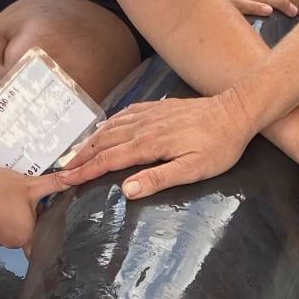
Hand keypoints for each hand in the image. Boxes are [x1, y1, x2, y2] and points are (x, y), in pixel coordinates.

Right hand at [0, 162, 64, 249]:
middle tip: (26, 198)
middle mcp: (11, 243)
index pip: (43, 237)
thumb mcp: (30, 183)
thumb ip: (55, 183)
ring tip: (9, 197)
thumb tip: (75, 178)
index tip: (42, 211)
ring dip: (14, 217)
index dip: (44, 224)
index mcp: (26, 236)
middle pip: (28, 232)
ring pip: (12, 230)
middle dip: (30, 217)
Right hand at [58, 89, 251, 198]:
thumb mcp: (194, 169)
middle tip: (62, 171)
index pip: (108, 160)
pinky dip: (108, 123)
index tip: (66, 180)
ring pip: (111, 128)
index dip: (85, 171)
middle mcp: (144, 127)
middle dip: (80, 158)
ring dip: (90, 141)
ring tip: (74, 153)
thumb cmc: (220, 145)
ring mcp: (150, 115)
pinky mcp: (158, 108)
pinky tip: (103, 127)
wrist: (236, 111)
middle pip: (103, 143)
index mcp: (149, 145)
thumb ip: (159, 179)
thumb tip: (126, 190)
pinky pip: (125, 114)